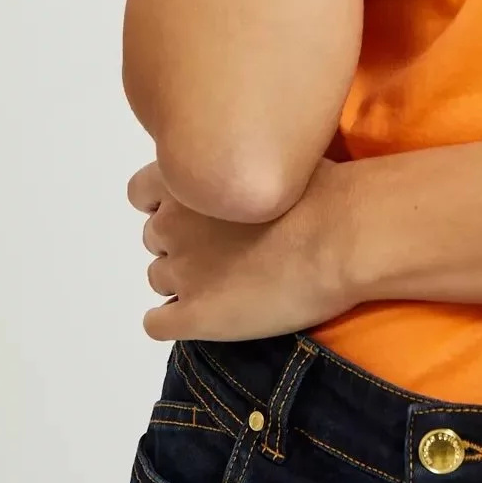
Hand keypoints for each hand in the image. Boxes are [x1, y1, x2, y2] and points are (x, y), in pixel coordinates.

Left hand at [127, 154, 361, 342]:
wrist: (341, 238)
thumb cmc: (317, 190)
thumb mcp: (267, 158)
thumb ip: (232, 165)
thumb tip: (233, 173)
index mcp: (185, 180)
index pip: (141, 191)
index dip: (167, 202)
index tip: (197, 210)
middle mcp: (172, 224)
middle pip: (154, 238)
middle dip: (181, 241)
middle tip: (224, 247)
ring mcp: (181, 273)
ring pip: (158, 279)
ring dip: (183, 280)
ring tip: (227, 282)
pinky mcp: (195, 316)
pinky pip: (157, 324)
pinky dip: (172, 320)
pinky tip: (202, 317)